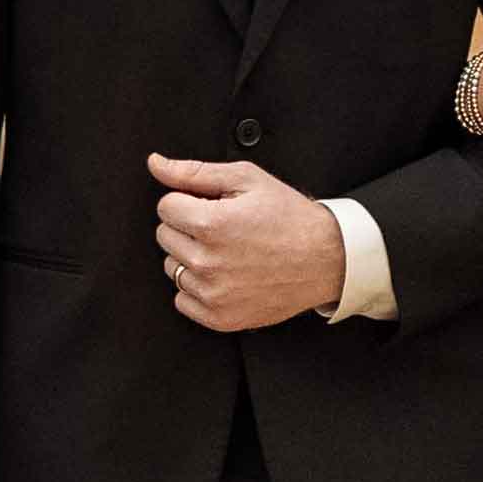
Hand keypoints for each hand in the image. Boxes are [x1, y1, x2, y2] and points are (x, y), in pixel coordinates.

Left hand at [149, 153, 346, 330]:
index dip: (189, 201)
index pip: (165, 207)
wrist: (325, 258)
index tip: (213, 207)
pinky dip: (198, 288)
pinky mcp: (219, 317)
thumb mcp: (246, 180)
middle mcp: (207, 262)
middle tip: (223, 228)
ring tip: (227, 252)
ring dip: (191, 258)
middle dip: (188, 227)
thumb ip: (194, 172)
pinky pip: (182, 299)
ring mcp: (212, 293)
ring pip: (172, 267)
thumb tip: (156, 164)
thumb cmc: (289, 217)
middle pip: (164, 237)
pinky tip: (225, 275)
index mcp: (211, 224)